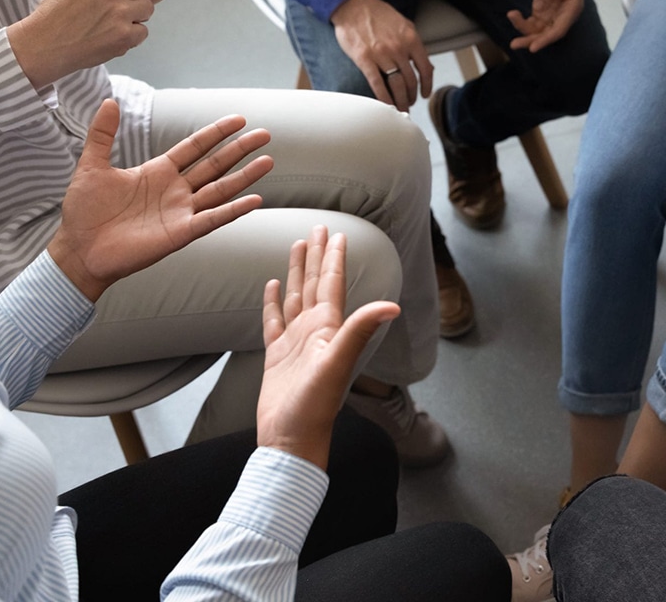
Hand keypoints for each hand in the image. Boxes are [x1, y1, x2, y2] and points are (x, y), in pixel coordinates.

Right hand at [8, 0, 175, 87]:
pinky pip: (143, 31)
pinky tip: (110, 32)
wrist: (45, 43)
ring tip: (110, 18)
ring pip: (148, 8)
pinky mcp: (123, 36)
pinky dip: (131, 34)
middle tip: (117, 2)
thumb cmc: (57, 6)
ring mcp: (119, 14)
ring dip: (136, 14)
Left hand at [47, 99, 272, 300]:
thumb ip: (102, 134)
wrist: (78, 249)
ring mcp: (181, 212)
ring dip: (245, 176)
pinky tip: (255, 200)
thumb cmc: (84, 211)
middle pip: (215, 165)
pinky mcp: (181, 233)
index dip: (216, 133)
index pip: (195, 147)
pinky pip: (213, 219)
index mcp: (158, 171)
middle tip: (265, 134)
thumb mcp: (91, 166)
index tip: (238, 119)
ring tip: (268, 161)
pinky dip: (234, 210)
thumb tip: (110, 101)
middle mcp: (175, 190)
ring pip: (221, 189)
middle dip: (240, 149)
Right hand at [256, 227, 399, 468]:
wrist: (291, 439)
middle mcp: (315, 331)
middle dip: (317, 255)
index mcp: (329, 328)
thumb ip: (360, 331)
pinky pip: (274, 320)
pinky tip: (273, 285)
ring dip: (297, 272)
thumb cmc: (315, 406)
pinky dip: (273, 302)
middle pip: (315, 283)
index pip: (333, 283)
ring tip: (296, 246)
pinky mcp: (277, 356)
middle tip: (317, 226)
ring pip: (296, 296)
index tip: (337, 233)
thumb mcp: (337, 364)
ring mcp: (296, 342)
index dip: (334, 258)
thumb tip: (393, 305)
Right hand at [331, 0, 433, 111]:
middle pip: (411, 80)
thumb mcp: (403, 24)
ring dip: (400, 100)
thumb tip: (422, 63)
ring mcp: (382, 54)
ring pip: (396, 85)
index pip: (426, 68)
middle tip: (409, 102)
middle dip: (412, 95)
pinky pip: (377, 84)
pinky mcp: (365, 59)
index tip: (424, 93)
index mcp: (411, 39)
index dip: (427, 85)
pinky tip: (387, 104)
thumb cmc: (377, 14)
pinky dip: (384, 97)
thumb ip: (413, 44)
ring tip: (400, 107)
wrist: (353, 5)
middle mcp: (399, 48)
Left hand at [508, 0, 585, 51]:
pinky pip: (532, 22)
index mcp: (572, 8)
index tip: (533, 47)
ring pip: (538, 30)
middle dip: (531, 40)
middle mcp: (562, 16)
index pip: (559, 29)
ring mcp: (552, 15)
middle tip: (515, 44)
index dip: (546, 40)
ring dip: (524, 31)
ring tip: (511, 18)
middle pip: (547, 34)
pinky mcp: (543, 11)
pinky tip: (513, 14)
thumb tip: (537, 8)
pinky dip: (522, 22)